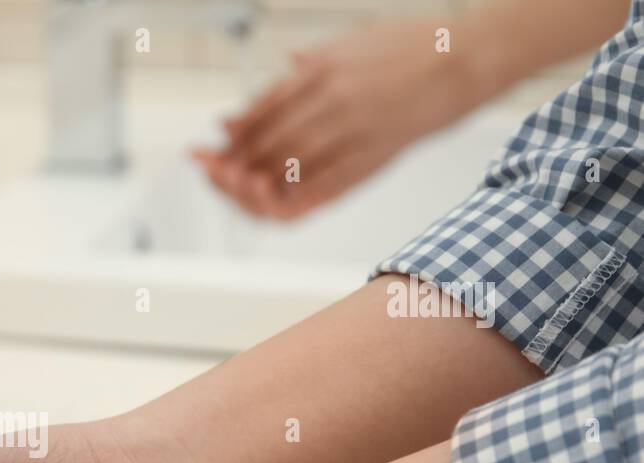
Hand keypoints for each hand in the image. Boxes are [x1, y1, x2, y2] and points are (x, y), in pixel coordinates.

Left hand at [193, 16, 478, 219]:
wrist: (470, 55)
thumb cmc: (414, 46)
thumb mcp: (355, 40)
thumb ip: (316, 59)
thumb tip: (284, 68)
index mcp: (324, 67)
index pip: (263, 106)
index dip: (236, 129)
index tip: (217, 142)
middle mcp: (332, 97)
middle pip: (268, 138)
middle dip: (235, 158)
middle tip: (213, 171)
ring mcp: (353, 128)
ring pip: (289, 164)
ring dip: (257, 180)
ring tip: (239, 187)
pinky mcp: (376, 154)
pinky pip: (326, 185)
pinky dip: (296, 197)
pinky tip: (277, 203)